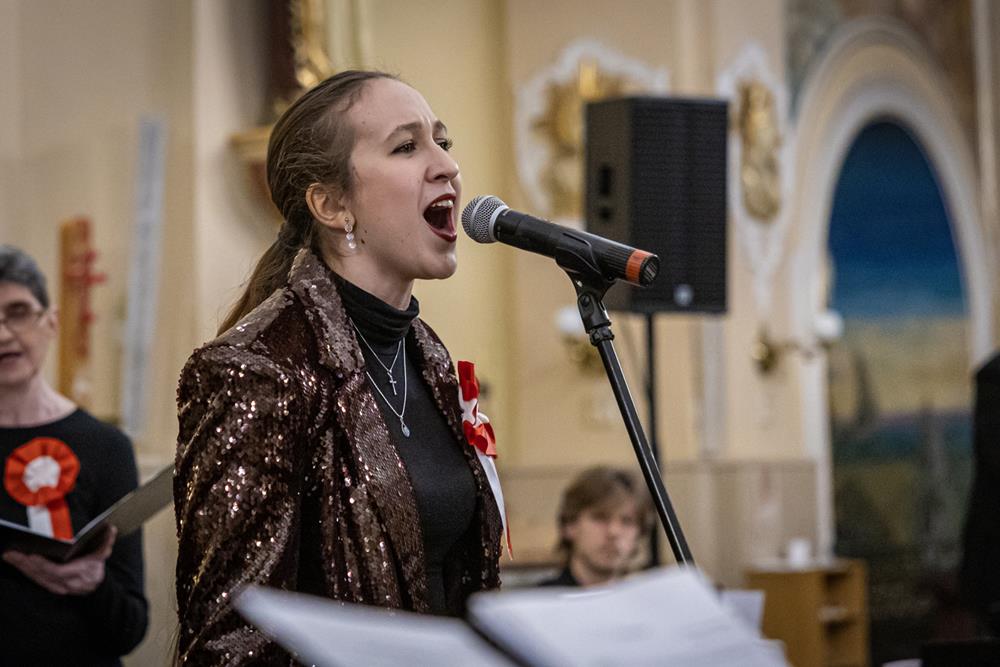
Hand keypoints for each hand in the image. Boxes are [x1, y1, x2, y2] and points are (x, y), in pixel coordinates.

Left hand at [2, 526, 116, 594]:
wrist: (96, 588)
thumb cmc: (96, 568)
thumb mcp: (103, 553)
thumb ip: (106, 541)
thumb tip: (111, 528)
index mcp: (78, 574)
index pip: (57, 571)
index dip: (43, 565)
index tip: (31, 556)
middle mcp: (65, 583)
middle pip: (41, 574)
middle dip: (25, 564)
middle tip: (10, 554)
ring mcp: (56, 586)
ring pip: (36, 578)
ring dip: (21, 568)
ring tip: (10, 556)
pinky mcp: (50, 586)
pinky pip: (36, 580)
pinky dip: (25, 572)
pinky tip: (17, 563)